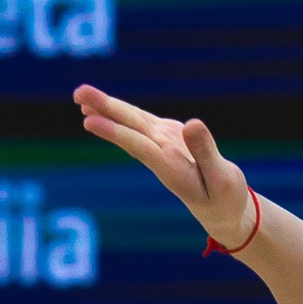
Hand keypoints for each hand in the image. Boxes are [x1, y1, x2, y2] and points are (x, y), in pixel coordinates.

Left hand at [74, 84, 257, 249]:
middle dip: (104, 110)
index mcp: (171, 166)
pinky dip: (122, 112)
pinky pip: (140, 123)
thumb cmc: (224, 198)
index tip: (89, 121)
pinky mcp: (167, 140)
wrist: (220, 211)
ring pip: (132, 124)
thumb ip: (205, 153)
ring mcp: (162, 147)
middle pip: (129, 130)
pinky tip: (100, 106)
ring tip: (81, 95)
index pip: (139, 146)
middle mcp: (161, 156)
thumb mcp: (222, 179)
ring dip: (107, 109)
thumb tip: (193, 123)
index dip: (115, 132)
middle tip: (79, 92)